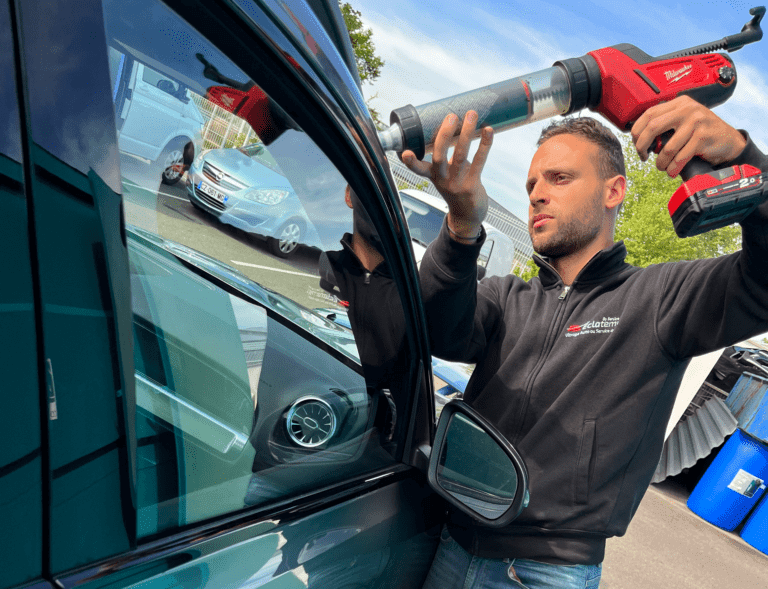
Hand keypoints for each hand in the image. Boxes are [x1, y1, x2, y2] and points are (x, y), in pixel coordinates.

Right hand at [401, 111, 492, 238]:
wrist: (467, 216)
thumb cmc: (456, 189)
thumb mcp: (445, 175)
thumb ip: (448, 157)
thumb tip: (459, 129)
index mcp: (433, 176)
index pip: (418, 169)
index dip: (411, 161)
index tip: (405, 153)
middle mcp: (443, 180)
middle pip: (439, 157)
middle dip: (444, 135)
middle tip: (451, 116)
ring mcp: (457, 183)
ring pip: (460, 156)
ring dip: (466, 134)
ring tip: (471, 115)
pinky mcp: (472, 185)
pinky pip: (479, 162)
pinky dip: (485, 145)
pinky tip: (488, 131)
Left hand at [631, 96, 746, 176]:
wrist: (729, 141)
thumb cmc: (702, 134)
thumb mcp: (683, 122)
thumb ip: (665, 125)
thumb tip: (640, 140)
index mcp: (679, 103)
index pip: (649, 114)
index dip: (637, 131)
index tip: (636, 144)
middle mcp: (687, 109)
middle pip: (652, 127)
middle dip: (642, 146)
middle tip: (643, 156)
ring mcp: (697, 122)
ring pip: (667, 148)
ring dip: (661, 162)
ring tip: (663, 167)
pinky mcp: (703, 137)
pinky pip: (680, 157)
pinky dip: (673, 168)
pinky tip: (672, 171)